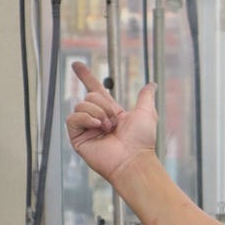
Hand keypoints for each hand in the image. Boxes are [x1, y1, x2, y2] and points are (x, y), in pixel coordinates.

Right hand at [65, 62, 157, 183]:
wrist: (133, 159)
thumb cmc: (142, 141)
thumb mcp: (147, 113)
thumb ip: (146, 97)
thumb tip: (151, 84)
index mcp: (110, 113)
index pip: (95, 90)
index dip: (86, 77)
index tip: (76, 65)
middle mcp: (97, 120)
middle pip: (90, 96)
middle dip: (104, 105)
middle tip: (114, 121)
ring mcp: (87, 129)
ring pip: (81, 105)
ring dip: (97, 112)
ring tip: (108, 127)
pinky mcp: (78, 138)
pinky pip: (72, 118)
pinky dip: (85, 119)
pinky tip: (97, 126)